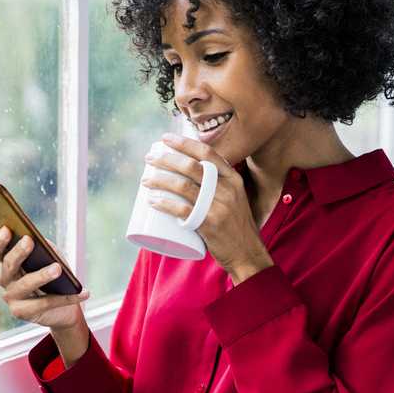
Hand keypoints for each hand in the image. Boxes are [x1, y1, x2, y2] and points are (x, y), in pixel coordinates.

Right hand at [0, 226, 90, 330]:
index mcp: (7, 263)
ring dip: (42, 275)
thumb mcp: (51, 259)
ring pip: (25, 284)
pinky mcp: (22, 312)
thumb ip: (45, 249)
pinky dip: (67, 298)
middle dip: (18, 252)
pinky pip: (45, 303)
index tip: (7, 229)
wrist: (62, 309)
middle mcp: (5, 280)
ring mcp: (11, 297)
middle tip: (29, 241)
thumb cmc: (55, 278)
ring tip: (57, 268)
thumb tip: (42, 243)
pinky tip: (83, 292)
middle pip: (8, 265)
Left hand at [142, 134, 273, 280]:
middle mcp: (227, 189)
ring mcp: (218, 206)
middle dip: (166, 159)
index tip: (165, 139)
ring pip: (182, 186)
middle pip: (190, 167)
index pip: (207, 153)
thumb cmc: (235, 225)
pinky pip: (182, 210)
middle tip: (149, 159)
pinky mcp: (209, 224)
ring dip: (159, 180)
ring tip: (145, 180)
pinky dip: (164, 204)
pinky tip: (152, 201)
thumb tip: (187, 171)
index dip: (184, 143)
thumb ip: (217, 185)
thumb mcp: (234, 198)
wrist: (247, 253)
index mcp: (233, 179)